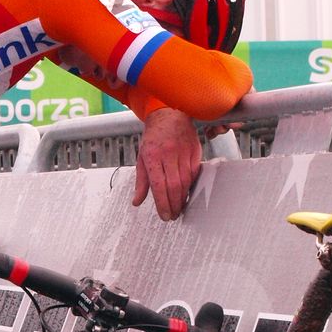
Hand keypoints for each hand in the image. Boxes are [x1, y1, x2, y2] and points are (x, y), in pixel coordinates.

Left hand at [132, 107, 201, 221]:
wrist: (169, 115)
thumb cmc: (153, 138)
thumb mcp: (141, 158)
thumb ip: (140, 182)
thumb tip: (136, 202)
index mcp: (152, 156)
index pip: (159, 185)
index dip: (163, 203)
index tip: (165, 216)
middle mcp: (168, 154)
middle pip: (174, 186)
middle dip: (174, 204)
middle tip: (174, 215)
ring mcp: (183, 151)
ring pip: (186, 181)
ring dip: (184, 198)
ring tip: (180, 208)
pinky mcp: (195, 150)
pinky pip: (194, 173)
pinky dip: (191, 186)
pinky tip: (187, 194)